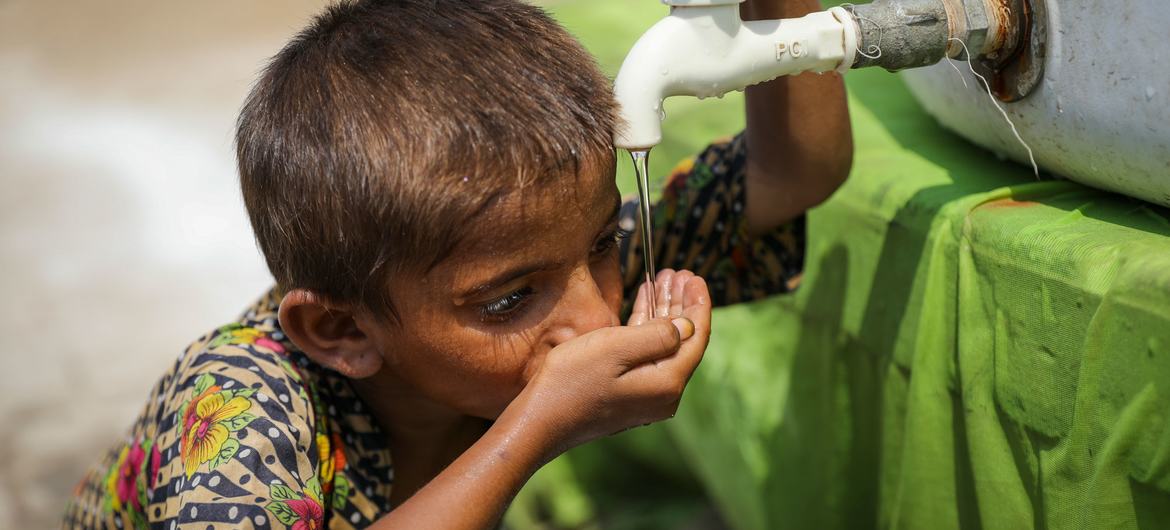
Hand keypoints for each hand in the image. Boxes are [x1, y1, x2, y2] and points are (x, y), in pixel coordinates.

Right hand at [513, 269, 711, 459]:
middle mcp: (663, 394)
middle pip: (683, 341)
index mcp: (666, 383)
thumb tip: (686, 327)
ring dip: (664, 312)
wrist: (539, 420)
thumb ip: (657, 336)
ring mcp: (645, 395)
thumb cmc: (572, 382)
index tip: (697, 278)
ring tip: (664, 281)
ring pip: (664, 345)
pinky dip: (647, 328)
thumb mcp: (614, 348)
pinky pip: (646, 355)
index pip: (696, 338)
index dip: (698, 304)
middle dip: (682, 304)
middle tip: (682, 274)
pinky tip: (645, 306)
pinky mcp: (628, 393)